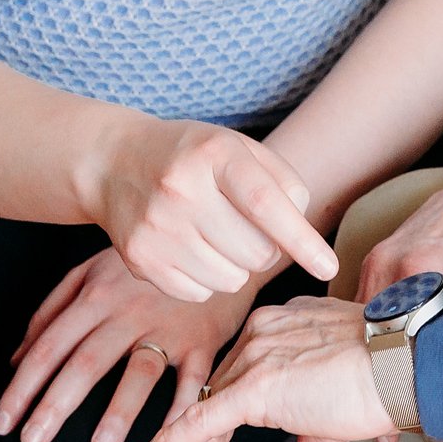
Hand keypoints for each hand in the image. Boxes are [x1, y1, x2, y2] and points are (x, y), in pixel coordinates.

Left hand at [0, 249, 254, 441]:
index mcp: (96, 295)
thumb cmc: (144, 265)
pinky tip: (168, 434)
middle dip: (55, 404)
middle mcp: (128, 311)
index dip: (22, 386)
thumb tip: (16, 358)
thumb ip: (52, 310)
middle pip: (87, 362)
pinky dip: (183, 406)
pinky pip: (193, 376)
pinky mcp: (202, 338)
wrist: (211, 237)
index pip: (50, 346)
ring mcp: (168, 325)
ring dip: (120, 410)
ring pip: (140, 370)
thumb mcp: (92, 272)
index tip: (2, 422)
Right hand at [95, 120, 339, 302]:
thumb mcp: (239, 148)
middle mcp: (181, 190)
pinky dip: (208, 279)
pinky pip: (200, 293)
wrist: (114, 162)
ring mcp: (156, 228)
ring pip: (231, 279)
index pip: (264, 203)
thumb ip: (283, 182)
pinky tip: (193, 248)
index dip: (301, 238)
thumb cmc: (195, 157)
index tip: (328, 266)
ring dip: (237, 266)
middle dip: (266, 249)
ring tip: (217, 235)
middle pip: (255, 252)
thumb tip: (301, 232)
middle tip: (249, 228)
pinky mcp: (139, 259)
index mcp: (214, 154)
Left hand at [136, 298, 395, 441]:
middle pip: (222, 386)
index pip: (244, 365)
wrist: (406, 363)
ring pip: (210, 407)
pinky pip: (199, 421)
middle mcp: (264, 328)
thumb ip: (317, 423)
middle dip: (213, 434)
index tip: (226, 434)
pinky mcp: (253, 387)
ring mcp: (257, 355)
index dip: (231, 405)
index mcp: (285, 319)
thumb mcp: (346, 393)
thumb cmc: (391, 373)